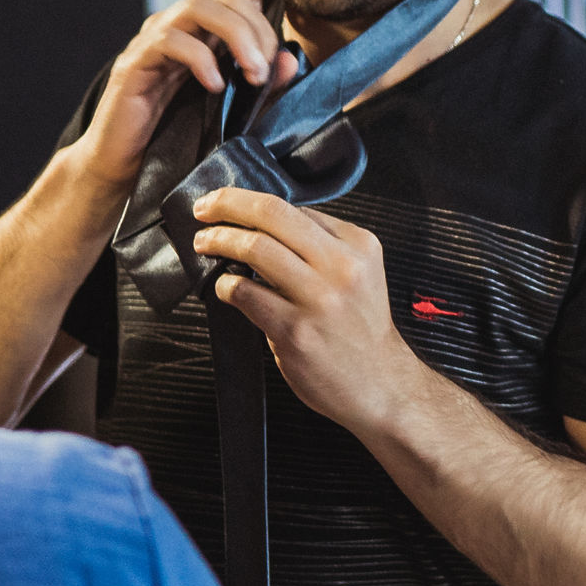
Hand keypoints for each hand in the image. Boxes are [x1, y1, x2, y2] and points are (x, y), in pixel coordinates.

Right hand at [71, 0, 297, 191]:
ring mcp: (153, 40)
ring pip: (198, 6)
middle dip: (258, 30)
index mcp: (204, 28)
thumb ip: (264, 83)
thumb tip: (290, 60)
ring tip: (251, 76)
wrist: (127, 168)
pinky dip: (201, 59)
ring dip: (237, 36)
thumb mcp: (235, 106)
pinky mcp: (134, 63)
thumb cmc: (180, 135)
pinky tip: (215, 87)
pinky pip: (169, 41)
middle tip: (264, 72)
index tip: (270, 44)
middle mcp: (178, 25)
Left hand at [193, 187, 420, 432]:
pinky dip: (226, 284)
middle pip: (273, 214)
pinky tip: (225, 287)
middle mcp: (342, 266)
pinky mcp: (295, 329)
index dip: (254, 202)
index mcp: (360, 245)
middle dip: (229, 204)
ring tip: (205, 243)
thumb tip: (267, 228)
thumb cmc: (362, 331)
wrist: (380, 383)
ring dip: (219, 240)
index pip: (297, 208)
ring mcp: (319, 298)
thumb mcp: (360, 274)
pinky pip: (246, 293)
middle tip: (205, 209)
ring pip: (255, 248)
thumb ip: (323, 249)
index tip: (231, 204)